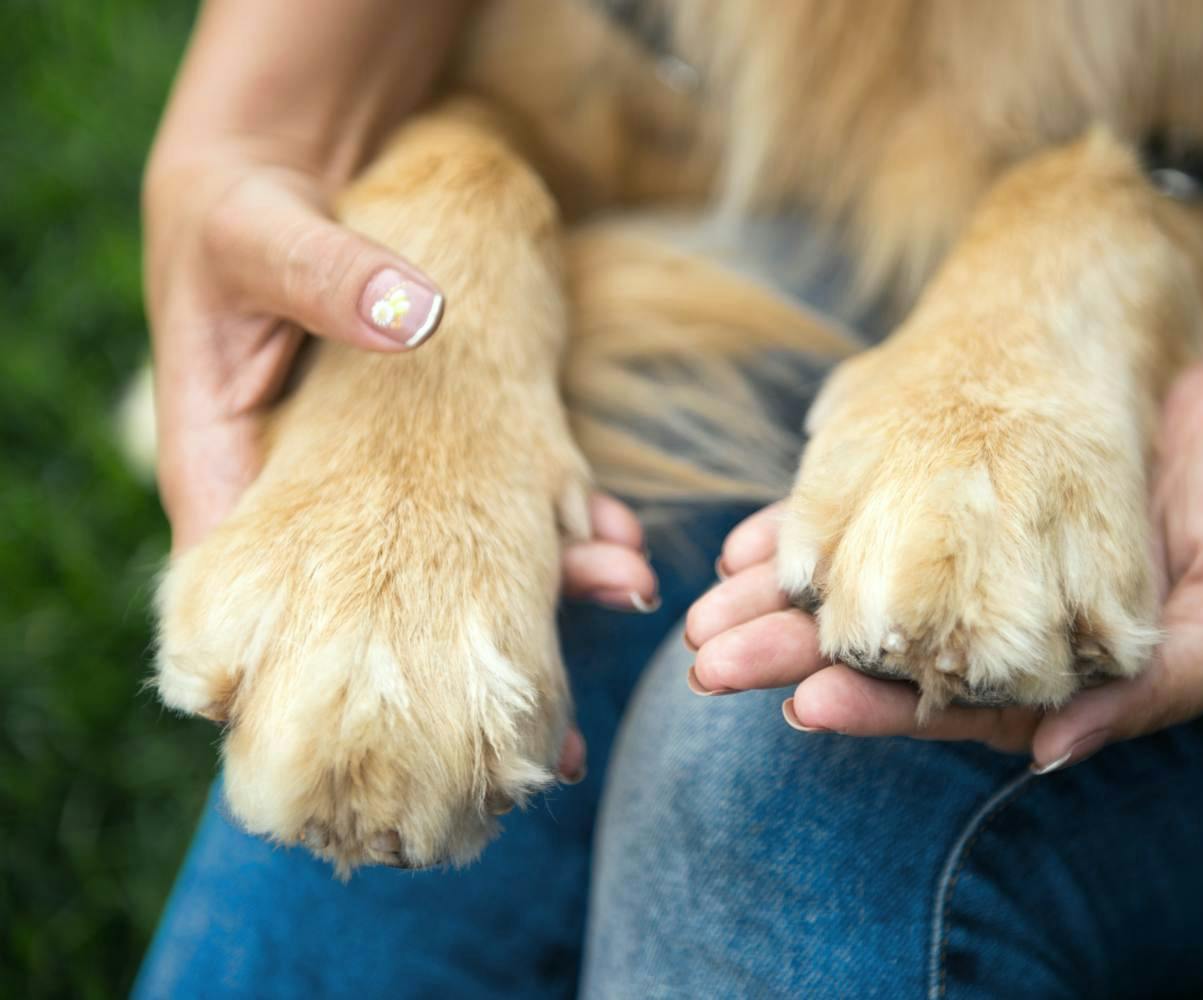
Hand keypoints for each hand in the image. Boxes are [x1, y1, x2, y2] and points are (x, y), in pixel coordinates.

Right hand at [143, 139, 655, 620]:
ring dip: (544, 571)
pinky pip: (491, 489)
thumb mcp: (255, 234)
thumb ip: (321, 275)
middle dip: (484, 624)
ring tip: (625, 576)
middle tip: (581, 626)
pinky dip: (553, 507)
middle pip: (387, 597)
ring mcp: (372, 477)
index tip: (431, 680)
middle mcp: (302, 497)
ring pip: (455, 554)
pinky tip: (616, 523)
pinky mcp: (429, 442)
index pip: (257, 599)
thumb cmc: (230, 208)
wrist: (277, 167)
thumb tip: (414, 315)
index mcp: (226, 473)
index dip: (334, 655)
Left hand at [684, 362, 1202, 766]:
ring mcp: (973, 559)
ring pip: (862, 585)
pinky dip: (813, 526)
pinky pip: (875, 512)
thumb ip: (1150, 696)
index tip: (803, 703)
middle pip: (880, 651)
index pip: (945, 706)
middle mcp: (997, 626)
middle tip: (711, 660)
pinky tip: (752, 541)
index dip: (873, 707)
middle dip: (791, 656)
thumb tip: (1052, 756)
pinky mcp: (960, 494)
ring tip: (708, 606)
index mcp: (1051, 677)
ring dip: (782, 598)